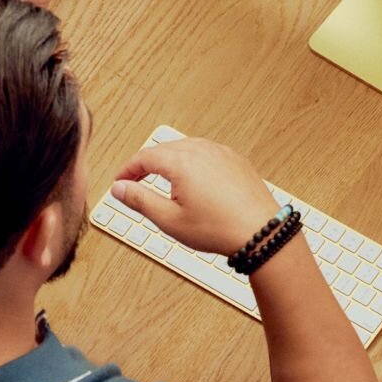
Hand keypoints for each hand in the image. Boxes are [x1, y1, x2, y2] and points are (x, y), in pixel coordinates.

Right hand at [110, 138, 281, 255]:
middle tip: (136, 181)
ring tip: (163, 182)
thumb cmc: (219, 228)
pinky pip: (207, 154)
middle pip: (164, 149)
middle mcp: (202, 150)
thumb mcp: (170, 220)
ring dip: (170, 162)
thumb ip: (140, 200)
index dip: (128, 170)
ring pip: (186, 149)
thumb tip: (120, 188)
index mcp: (182, 161)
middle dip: (147, 164)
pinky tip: (193, 181)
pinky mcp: (236, 160)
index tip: (121, 181)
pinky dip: (192, 163)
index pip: (144, 157)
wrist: (261, 233)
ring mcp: (222, 153)